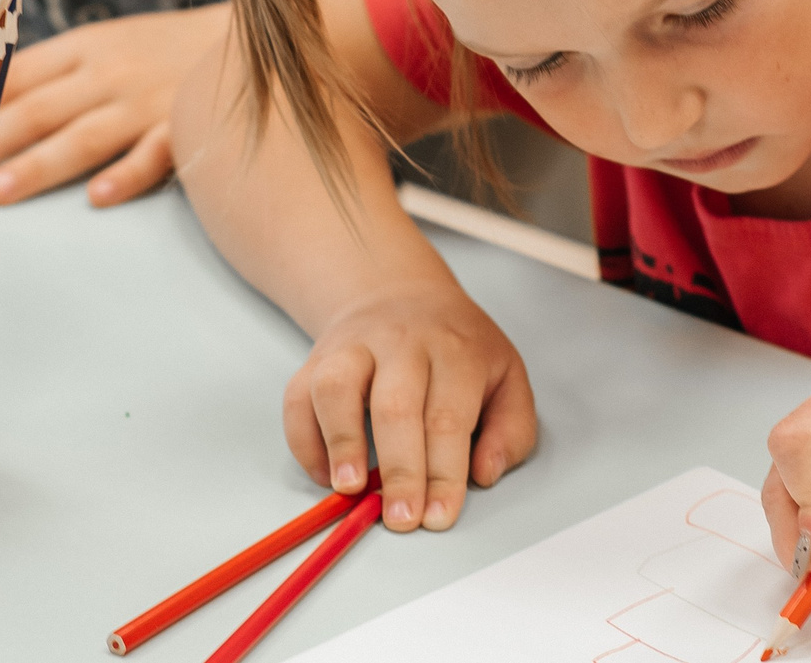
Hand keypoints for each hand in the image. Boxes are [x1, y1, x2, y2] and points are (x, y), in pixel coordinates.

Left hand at [0, 3, 224, 204]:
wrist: (251, 41)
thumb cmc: (166, 51)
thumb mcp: (109, 43)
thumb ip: (54, 70)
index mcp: (85, 47)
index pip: (17, 74)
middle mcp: (109, 73)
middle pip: (42, 108)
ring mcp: (146, 102)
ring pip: (84, 136)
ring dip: (42, 163)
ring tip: (4, 191)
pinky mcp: (183, 128)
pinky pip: (151, 155)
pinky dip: (125, 175)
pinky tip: (99, 197)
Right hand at [284, 277, 538, 533]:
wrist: (400, 292)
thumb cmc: (458, 349)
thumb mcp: (506, 377)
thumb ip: (511, 429)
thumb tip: (484, 474)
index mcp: (456, 350)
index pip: (449, 417)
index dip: (444, 473)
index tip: (438, 518)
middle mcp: (402, 341)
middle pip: (396, 406)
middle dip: (399, 470)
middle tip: (401, 519)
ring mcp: (353, 346)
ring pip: (337, 388)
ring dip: (341, 442)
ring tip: (350, 489)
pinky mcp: (316, 358)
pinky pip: (298, 397)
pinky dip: (305, 440)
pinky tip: (325, 474)